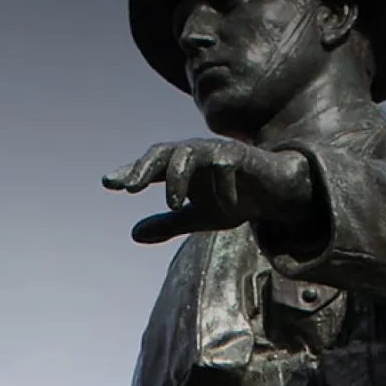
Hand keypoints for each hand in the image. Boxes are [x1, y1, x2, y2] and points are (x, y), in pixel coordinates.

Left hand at [103, 138, 313, 243]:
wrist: (275, 193)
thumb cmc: (234, 198)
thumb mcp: (199, 216)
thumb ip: (168, 224)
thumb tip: (133, 234)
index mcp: (182, 167)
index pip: (151, 165)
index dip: (130, 171)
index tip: (109, 183)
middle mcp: (195, 154)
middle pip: (164, 152)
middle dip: (145, 168)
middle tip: (130, 188)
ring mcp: (217, 152)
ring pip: (189, 152)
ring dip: (178, 177)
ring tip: (173, 205)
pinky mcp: (242, 155)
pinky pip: (225, 163)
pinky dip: (222, 186)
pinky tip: (226, 204)